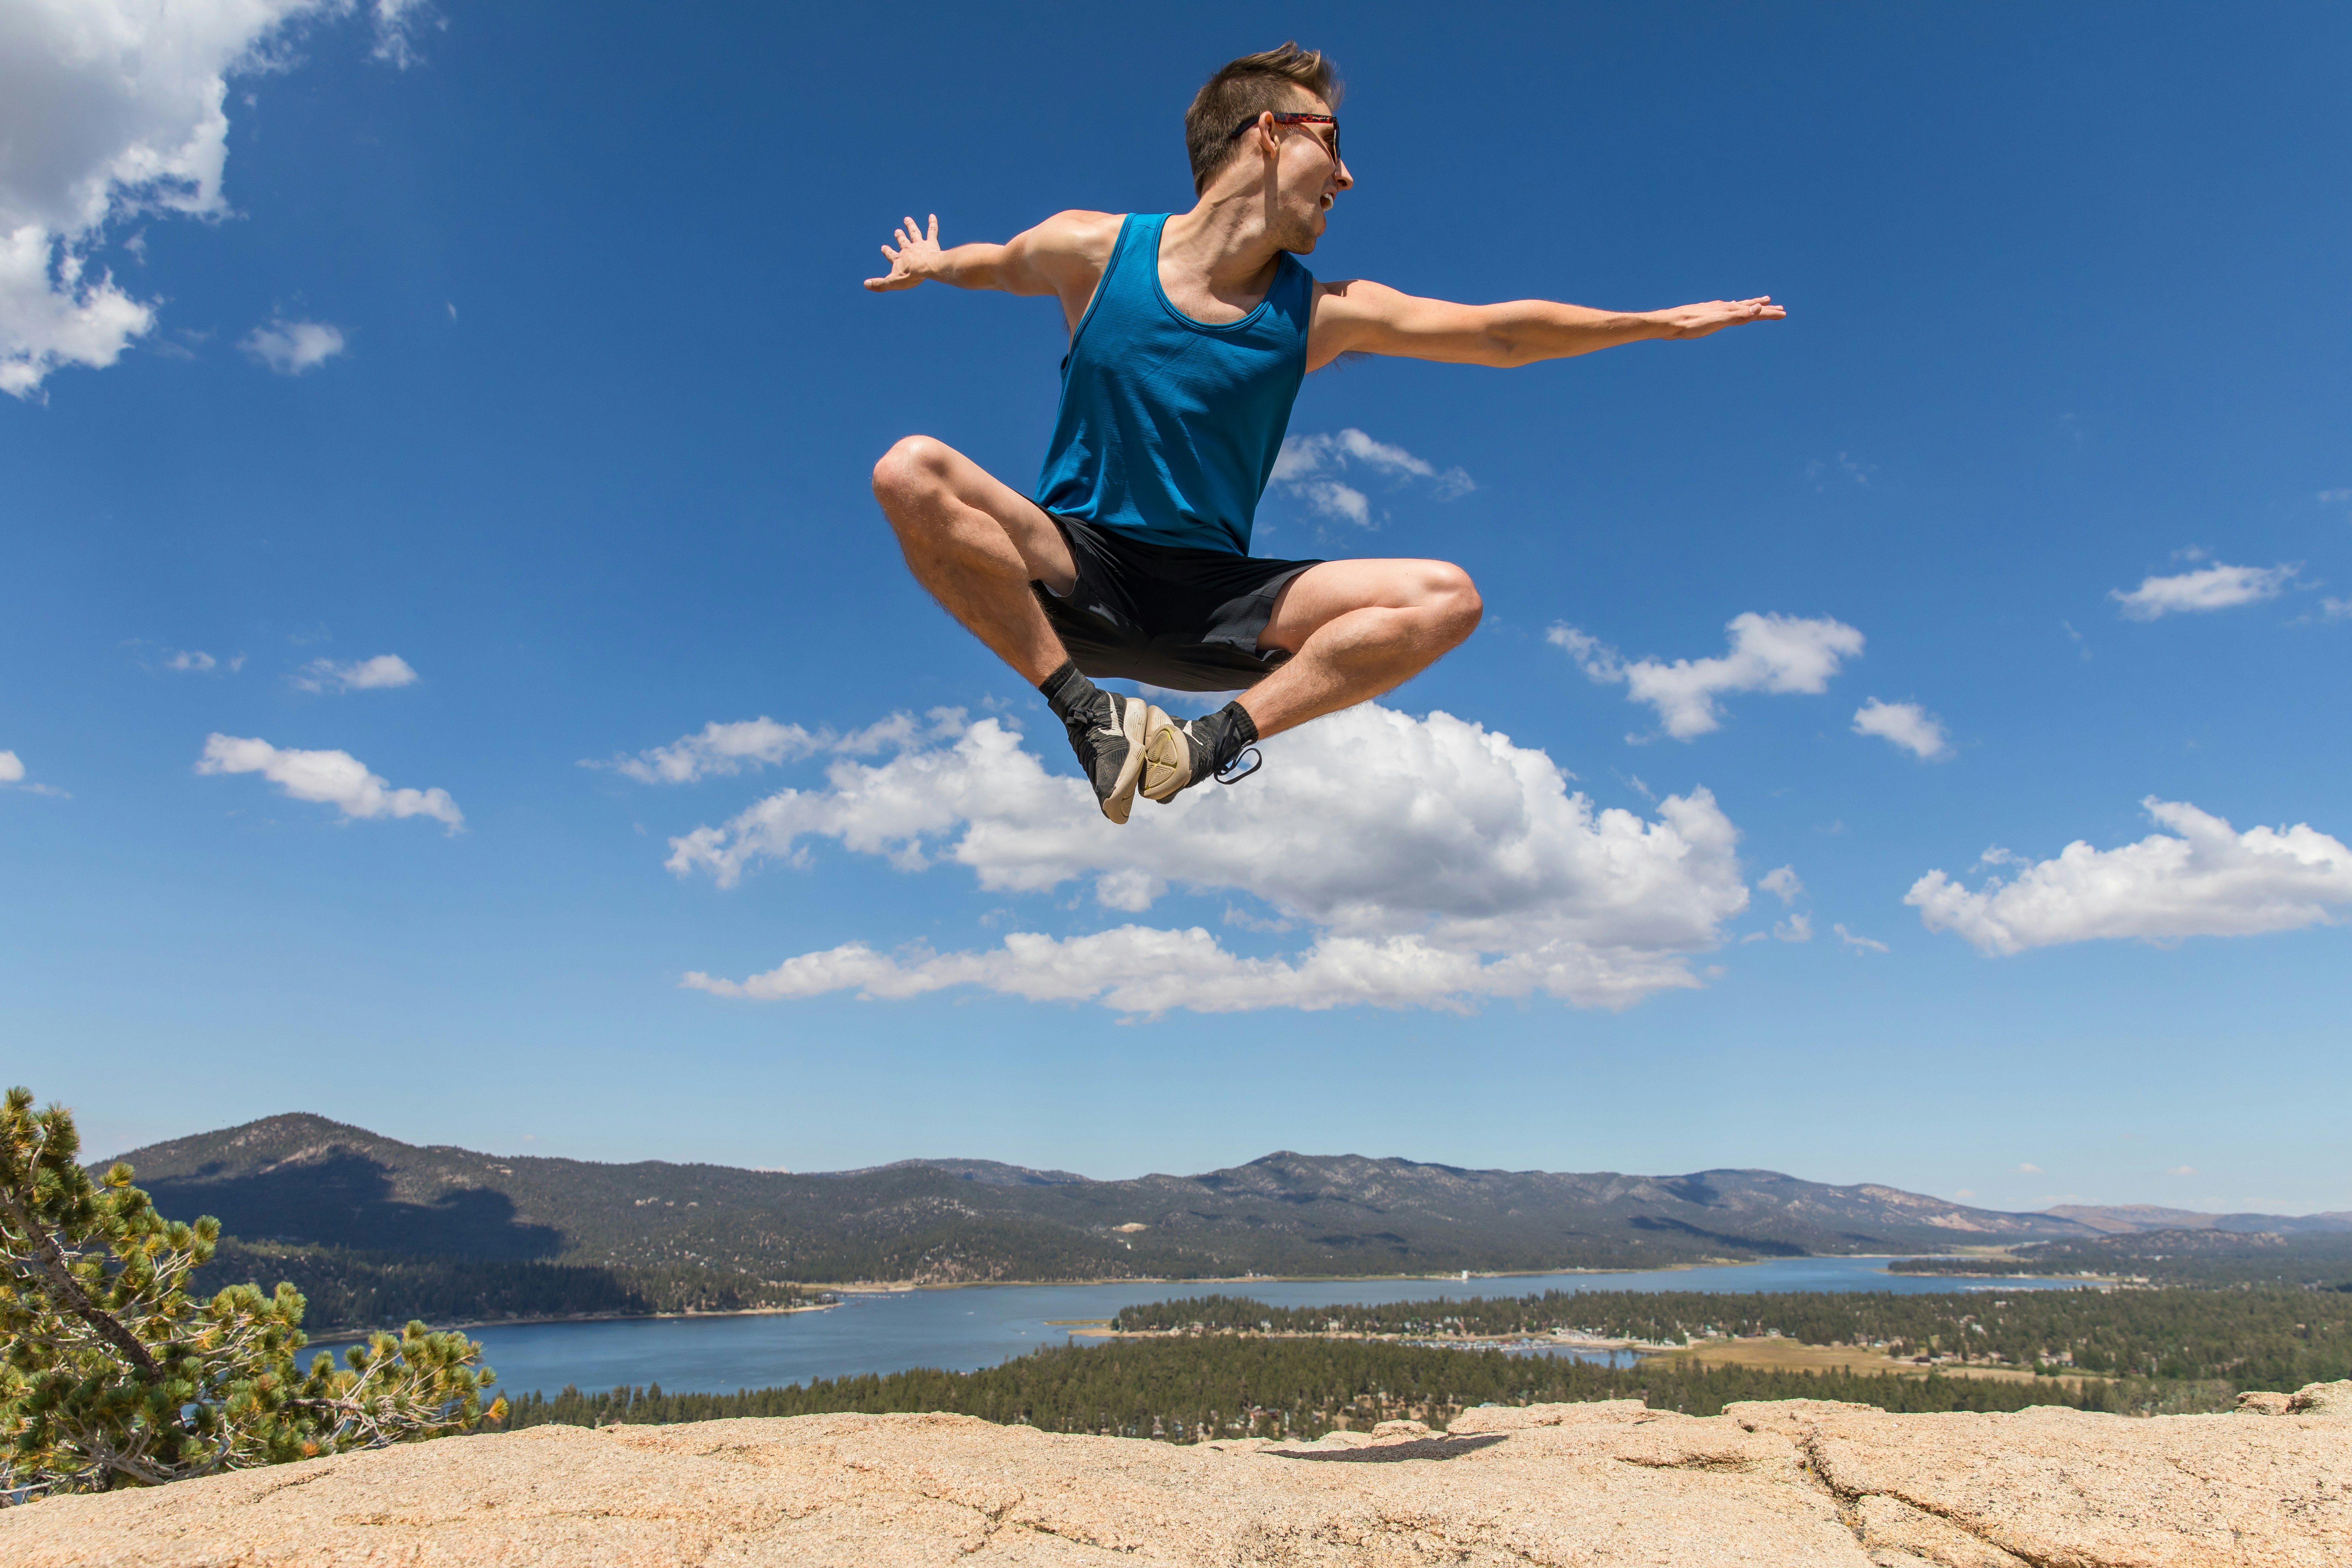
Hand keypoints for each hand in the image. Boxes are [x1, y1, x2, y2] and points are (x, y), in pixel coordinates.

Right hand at [865, 214, 942, 291]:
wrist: (926, 267)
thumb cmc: (910, 276)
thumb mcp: (892, 282)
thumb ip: (879, 284)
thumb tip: (865, 284)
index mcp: (899, 259)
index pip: (891, 255)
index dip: (887, 252)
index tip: (883, 247)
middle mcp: (908, 249)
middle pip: (903, 242)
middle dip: (899, 236)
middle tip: (897, 231)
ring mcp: (919, 245)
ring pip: (914, 233)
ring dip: (910, 226)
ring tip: (907, 219)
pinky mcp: (931, 243)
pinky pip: (931, 231)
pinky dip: (932, 223)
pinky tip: (932, 216)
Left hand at [1650, 296, 1786, 339]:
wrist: (1669, 323)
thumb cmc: (1692, 324)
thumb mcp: (1719, 321)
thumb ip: (1739, 315)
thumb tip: (1759, 306)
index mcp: (1729, 309)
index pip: (1754, 310)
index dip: (1769, 313)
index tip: (1784, 313)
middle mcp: (1723, 307)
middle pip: (1749, 306)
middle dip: (1764, 308)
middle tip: (1778, 307)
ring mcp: (1715, 309)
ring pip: (1738, 306)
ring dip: (1751, 305)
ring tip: (1760, 302)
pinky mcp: (1706, 314)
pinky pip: (1727, 309)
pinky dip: (1734, 308)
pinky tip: (1730, 307)